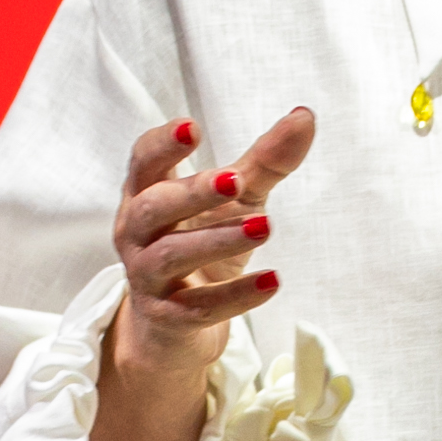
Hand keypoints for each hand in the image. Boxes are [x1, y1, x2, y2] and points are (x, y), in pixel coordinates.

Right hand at [92, 107, 313, 440]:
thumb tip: (305, 116)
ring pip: (172, 256)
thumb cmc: (201, 242)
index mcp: (146, 194)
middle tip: (235, 179)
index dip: (162, 144)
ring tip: (265, 226)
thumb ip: (264, 161)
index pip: (142, 162)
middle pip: (153, 207)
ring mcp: (147, 277)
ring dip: (219, 240)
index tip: (192, 127)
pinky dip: (237, 295)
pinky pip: (200, 307)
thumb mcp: (235, 200)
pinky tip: (273, 281)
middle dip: (192, 192)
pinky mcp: (167, 317)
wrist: (175, 324)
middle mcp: (136, 233)